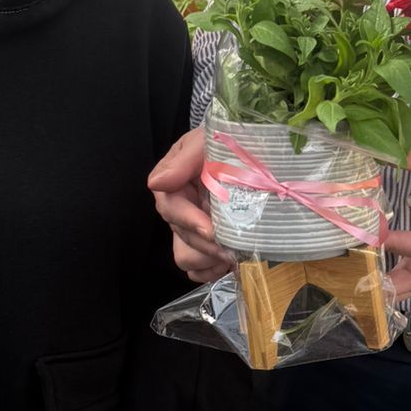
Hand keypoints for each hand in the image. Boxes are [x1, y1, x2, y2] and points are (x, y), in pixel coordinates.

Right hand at [149, 128, 232, 283]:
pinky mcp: (206, 240)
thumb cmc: (231, 141)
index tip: (211, 230)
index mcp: (174, 181)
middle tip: (232, 249)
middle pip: (181, 237)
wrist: (255, 148)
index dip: (189, 221)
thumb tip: (156, 184)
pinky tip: (230, 262)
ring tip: (234, 255)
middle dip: (207, 245)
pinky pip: (198, 268)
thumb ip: (184, 161)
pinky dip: (212, 270)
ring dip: (209, 260)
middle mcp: (180, 206)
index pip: (170, 207)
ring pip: (186, 257)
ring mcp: (193, 225)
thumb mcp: (206, 141)